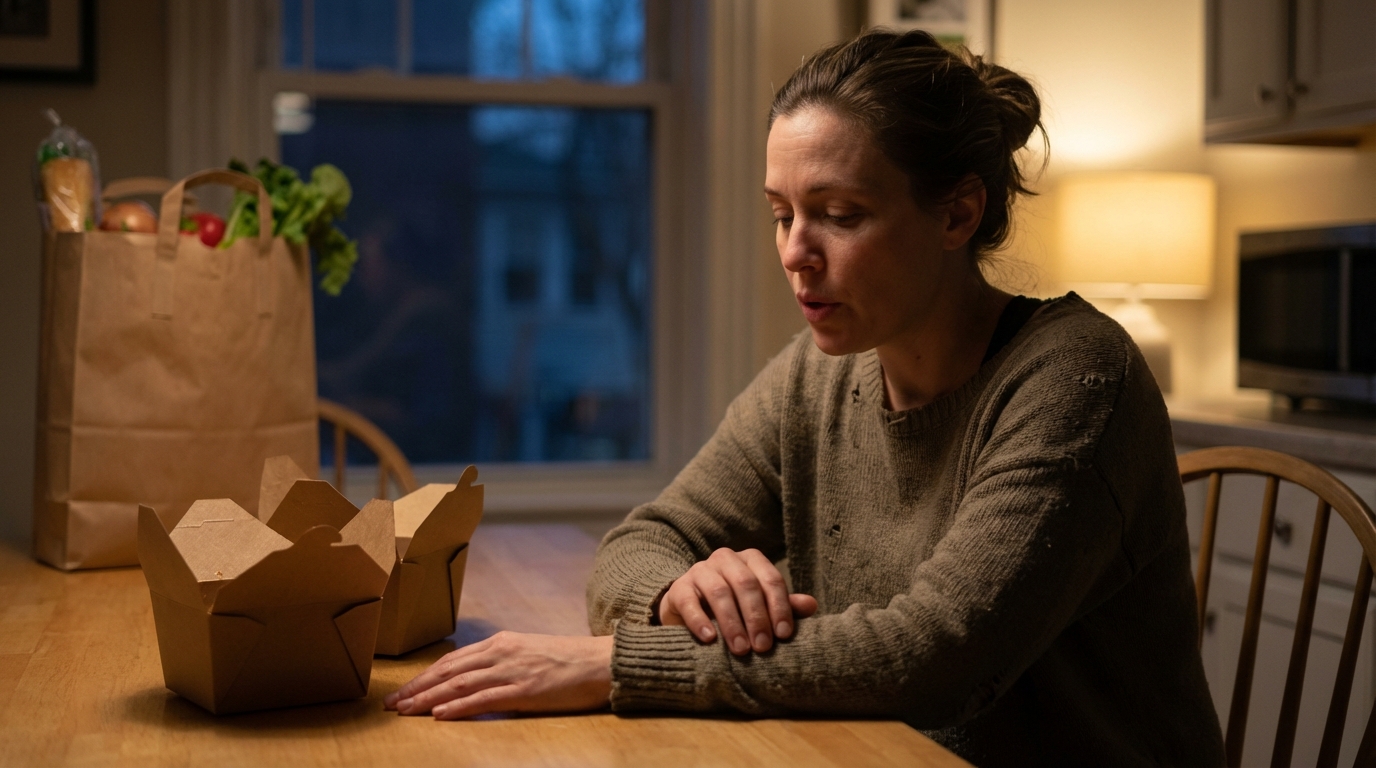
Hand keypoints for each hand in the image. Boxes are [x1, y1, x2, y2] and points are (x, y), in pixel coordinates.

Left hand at [383, 632, 612, 718]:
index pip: (452, 660)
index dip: (424, 676)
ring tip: (405, 711)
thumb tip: (477, 680)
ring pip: (459, 685)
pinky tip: (439, 716)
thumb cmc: (568, 661)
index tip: (402, 690)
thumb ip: (502, 663)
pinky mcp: (524, 691)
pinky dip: (458, 708)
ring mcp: (512, 671)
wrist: (601, 662)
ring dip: (428, 699)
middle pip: (448, 671)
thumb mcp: (529, 654)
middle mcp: (501, 653)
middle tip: (391, 704)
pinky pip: (484, 699)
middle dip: (416, 688)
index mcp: (501, 643)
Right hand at [659, 547, 817, 655]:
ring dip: (732, 622)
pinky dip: (699, 620)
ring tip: (741, 649)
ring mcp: (700, 571)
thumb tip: (811, 605)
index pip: (770, 578)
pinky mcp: (678, 588)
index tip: (784, 634)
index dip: (779, 606)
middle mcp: (725, 559)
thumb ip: (783, 606)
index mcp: (750, 560)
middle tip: (763, 647)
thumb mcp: (760, 607)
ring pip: (719, 591)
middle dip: (757, 617)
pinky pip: (689, 601)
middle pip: (746, 583)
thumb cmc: (733, 609)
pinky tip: (709, 639)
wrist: (688, 611)